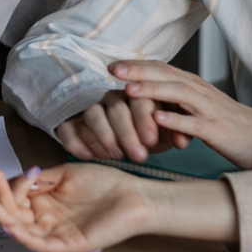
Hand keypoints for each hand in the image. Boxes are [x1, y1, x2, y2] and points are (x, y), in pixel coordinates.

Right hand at [0, 163, 157, 251]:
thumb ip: (42, 178)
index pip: (17, 198)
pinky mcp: (67, 245)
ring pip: (23, 231)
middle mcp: (47, 218)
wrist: (133, 197)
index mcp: (46, 202)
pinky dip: (24, 237)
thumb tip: (20, 178)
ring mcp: (56, 233)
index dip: (6, 187)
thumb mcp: (67, 174)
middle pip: (15, 215)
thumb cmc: (105, 184)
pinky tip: (11, 225)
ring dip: (4, 220)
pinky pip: (41, 244)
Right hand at [55, 89, 184, 162]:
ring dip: (106, 135)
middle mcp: (113, 99)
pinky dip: (75, 140)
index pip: (140, 99)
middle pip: (117, 108)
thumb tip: (183, 140)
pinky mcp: (73, 123)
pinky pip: (68, 127)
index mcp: (137, 96)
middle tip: (139, 155)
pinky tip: (87, 155)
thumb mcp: (164, 135)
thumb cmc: (147, 134)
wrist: (121, 139)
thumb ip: (176, 134)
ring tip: (118, 155)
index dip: (145, 119)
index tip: (152, 140)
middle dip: (128, 132)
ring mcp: (92, 109)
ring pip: (93, 115)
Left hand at [114, 59, 251, 169]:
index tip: (111, 65)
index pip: (161, 68)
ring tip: (129, 90)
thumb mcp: (194, 105)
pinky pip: (194, 123)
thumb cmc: (222, 122)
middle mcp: (199, 91)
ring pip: (179, 94)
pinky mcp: (216, 129)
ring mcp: (208, 109)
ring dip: (153, 91)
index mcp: (191, 84)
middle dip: (138, 72)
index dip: (136, 66)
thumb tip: (141, 90)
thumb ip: (172, 96)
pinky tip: (158, 119)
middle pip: (167, 75)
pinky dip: (176, 120)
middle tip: (113, 70)